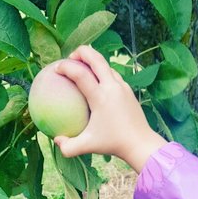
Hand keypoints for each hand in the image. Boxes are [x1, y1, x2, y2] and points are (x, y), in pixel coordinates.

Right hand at [51, 46, 165, 173]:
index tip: (56, 68)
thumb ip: (68, 146)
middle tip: (69, 57)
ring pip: (105, 64)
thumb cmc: (113, 144)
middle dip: (81, 52)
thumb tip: (55, 139)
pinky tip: (95, 81)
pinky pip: (112, 73)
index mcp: (100, 98)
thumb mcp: (87, 146)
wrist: (141, 144)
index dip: (66, 67)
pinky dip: (101, 71)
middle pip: (96, 59)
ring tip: (81, 66)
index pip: (81, 74)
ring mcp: (122, 87)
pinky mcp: (128, 90)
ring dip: (92, 60)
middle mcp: (112, 87)